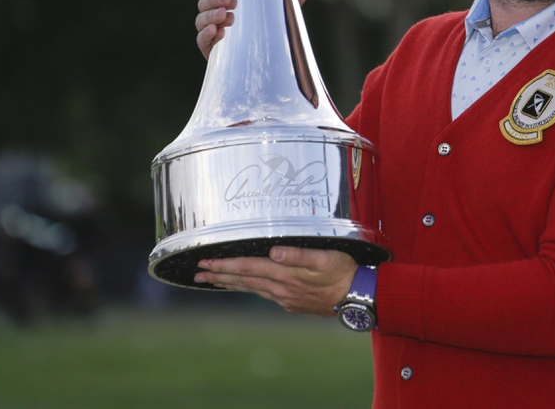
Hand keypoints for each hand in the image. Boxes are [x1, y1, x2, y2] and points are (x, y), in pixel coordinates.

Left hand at [194, 246, 356, 315]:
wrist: (358, 297)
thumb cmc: (343, 272)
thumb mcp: (324, 258)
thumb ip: (298, 255)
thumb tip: (274, 251)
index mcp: (284, 275)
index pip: (247, 268)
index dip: (224, 265)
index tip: (204, 263)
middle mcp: (280, 289)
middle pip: (243, 280)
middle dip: (219, 276)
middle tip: (196, 274)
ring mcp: (285, 298)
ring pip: (251, 289)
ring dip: (230, 283)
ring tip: (213, 281)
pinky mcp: (292, 303)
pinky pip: (264, 294)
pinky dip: (249, 289)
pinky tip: (246, 287)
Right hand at [195, 0, 308, 59]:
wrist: (263, 62)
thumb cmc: (266, 31)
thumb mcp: (280, 12)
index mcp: (227, 2)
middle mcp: (216, 16)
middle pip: (204, 2)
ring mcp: (212, 33)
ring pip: (201, 20)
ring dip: (211, 15)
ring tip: (225, 15)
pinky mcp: (211, 50)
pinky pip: (202, 41)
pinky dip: (207, 34)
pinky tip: (217, 32)